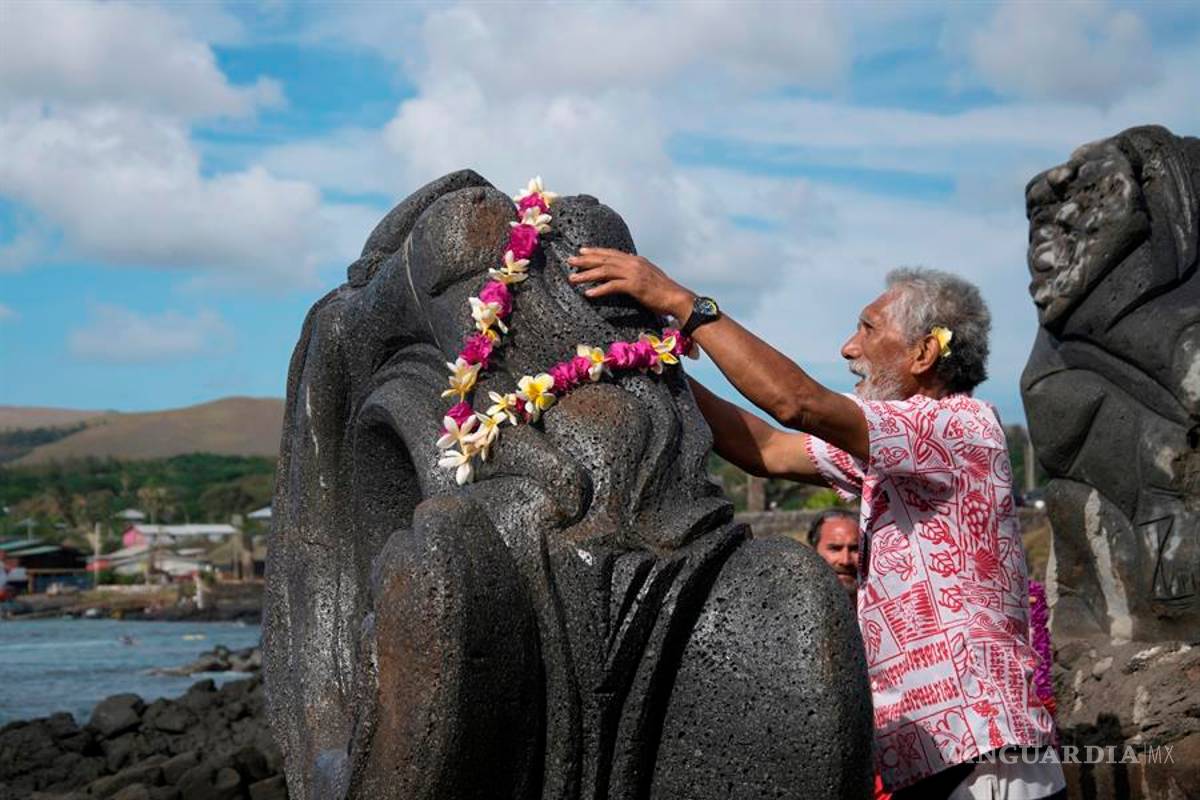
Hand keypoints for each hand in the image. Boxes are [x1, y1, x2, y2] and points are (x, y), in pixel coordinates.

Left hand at [567, 247, 694, 318]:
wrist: (677, 298)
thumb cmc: (663, 291)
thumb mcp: (649, 275)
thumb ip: (636, 270)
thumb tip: (626, 267)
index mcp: (636, 260)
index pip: (612, 253)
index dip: (596, 251)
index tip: (582, 251)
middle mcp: (633, 263)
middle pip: (605, 259)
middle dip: (585, 260)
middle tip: (570, 261)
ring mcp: (634, 273)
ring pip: (605, 271)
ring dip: (587, 274)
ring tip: (573, 279)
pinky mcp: (634, 286)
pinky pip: (612, 286)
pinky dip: (599, 289)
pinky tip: (588, 293)